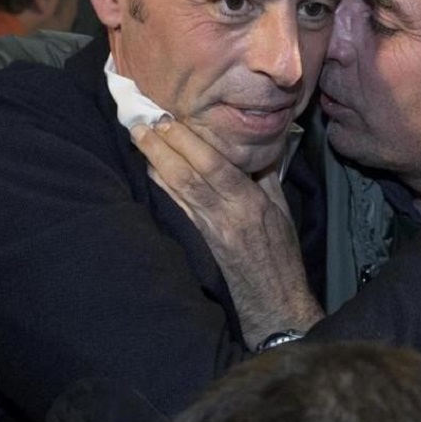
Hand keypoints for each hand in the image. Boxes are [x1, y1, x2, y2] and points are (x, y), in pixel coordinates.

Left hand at [130, 120, 322, 348]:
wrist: (275, 302)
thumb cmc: (281, 253)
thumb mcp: (281, 209)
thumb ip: (264, 176)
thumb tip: (249, 146)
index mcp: (251, 202)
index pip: (215, 165)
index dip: (189, 141)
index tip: (171, 119)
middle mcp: (227, 215)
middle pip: (188, 175)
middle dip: (162, 147)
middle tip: (142, 123)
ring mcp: (209, 230)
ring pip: (176, 191)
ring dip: (155, 163)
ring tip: (139, 139)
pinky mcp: (198, 243)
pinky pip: (176, 209)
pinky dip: (161, 188)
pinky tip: (150, 172)